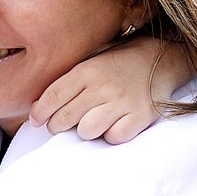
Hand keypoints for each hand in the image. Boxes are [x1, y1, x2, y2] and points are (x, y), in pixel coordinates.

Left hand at [29, 37, 192, 144]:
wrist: (161, 58)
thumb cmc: (117, 64)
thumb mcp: (89, 63)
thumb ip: (65, 83)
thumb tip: (35, 107)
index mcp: (87, 70)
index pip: (53, 96)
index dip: (40, 112)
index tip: (36, 120)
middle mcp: (103, 86)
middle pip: (65, 118)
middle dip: (57, 125)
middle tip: (61, 124)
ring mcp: (123, 101)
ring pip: (87, 131)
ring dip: (85, 131)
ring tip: (91, 123)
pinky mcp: (141, 116)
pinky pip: (115, 137)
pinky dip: (111, 135)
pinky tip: (113, 125)